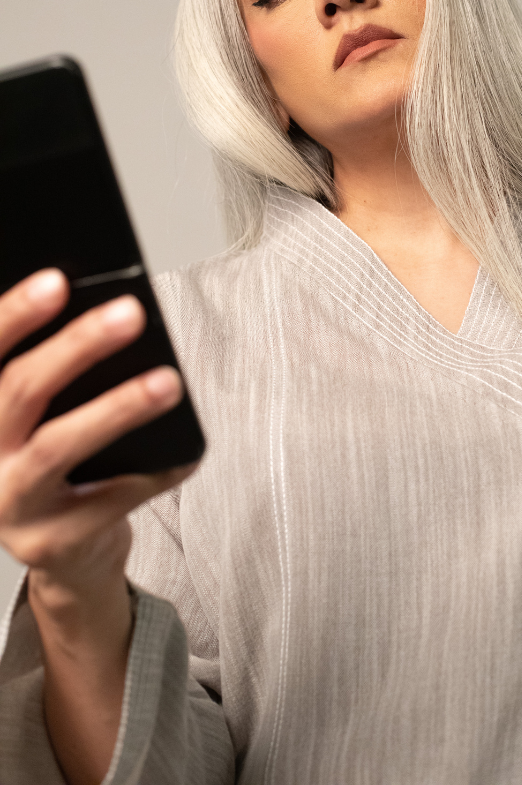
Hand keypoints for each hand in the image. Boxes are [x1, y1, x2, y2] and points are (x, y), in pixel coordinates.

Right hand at [0, 268, 197, 784]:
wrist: (65, 554)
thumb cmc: (57, 466)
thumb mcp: (40, 418)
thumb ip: (53, 376)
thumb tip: (107, 315)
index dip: (15, 315)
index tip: (58, 280)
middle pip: (20, 391)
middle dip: (76, 347)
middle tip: (130, 313)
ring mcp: (12, 504)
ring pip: (59, 445)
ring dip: (117, 407)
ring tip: (168, 381)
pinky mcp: (52, 541)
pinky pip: (111, 497)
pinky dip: (156, 470)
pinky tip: (189, 450)